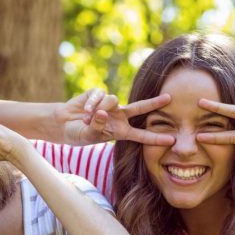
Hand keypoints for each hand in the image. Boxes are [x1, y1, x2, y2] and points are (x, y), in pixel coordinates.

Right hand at [55, 89, 174, 145]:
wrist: (63, 123)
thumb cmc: (78, 134)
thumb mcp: (88, 136)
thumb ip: (96, 126)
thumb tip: (103, 112)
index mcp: (120, 131)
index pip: (141, 135)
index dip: (155, 138)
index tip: (172, 140)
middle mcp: (119, 116)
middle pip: (140, 108)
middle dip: (154, 103)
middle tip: (169, 98)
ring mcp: (109, 104)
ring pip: (112, 100)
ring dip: (99, 109)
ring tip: (86, 119)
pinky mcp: (98, 94)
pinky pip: (99, 95)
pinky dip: (91, 104)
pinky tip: (84, 110)